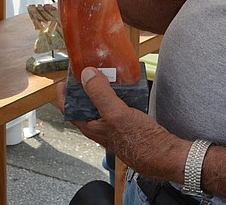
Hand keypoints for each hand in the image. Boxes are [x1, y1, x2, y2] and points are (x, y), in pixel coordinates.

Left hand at [57, 67, 188, 181]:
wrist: (162, 153)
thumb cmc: (138, 140)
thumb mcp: (116, 113)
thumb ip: (100, 94)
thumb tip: (86, 74)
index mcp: (90, 126)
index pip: (68, 109)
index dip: (64, 94)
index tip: (65, 79)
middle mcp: (99, 126)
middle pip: (84, 104)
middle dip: (85, 88)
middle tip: (88, 71)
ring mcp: (112, 124)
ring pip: (101, 104)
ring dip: (102, 89)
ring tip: (107, 75)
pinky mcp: (126, 122)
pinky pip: (116, 105)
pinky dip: (117, 94)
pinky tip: (126, 87)